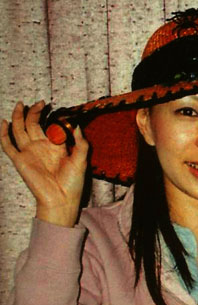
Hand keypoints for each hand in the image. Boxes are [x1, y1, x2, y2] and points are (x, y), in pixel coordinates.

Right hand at [0, 100, 88, 226]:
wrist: (61, 199)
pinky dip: (4, 133)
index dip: (50, 116)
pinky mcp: (20, 160)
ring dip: (19, 117)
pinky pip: (8, 145)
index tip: (53, 106)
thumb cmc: (73, 183)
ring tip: (22, 105)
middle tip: (40, 103)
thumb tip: (77, 125)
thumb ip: (81, 143)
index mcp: (55, 147)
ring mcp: (29, 152)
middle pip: (32, 124)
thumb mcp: (81, 161)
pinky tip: (4, 122)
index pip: (49, 126)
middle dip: (34, 112)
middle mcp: (40, 147)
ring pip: (19, 130)